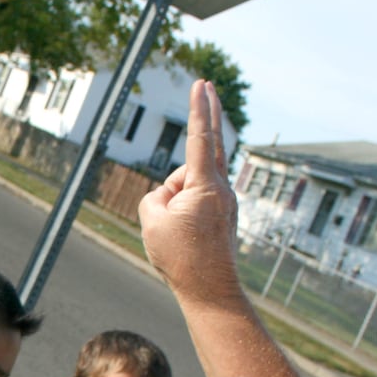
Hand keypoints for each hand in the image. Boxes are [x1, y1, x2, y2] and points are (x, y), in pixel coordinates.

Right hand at [138, 80, 241, 302]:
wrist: (210, 291)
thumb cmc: (180, 257)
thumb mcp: (151, 221)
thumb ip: (155, 194)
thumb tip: (171, 191)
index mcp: (205, 186)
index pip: (200, 138)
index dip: (198, 109)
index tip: (201, 85)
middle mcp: (221, 188)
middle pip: (203, 151)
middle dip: (205, 119)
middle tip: (208, 85)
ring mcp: (225, 201)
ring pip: (191, 183)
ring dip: (175, 196)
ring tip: (174, 232)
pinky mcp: (223, 213)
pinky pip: (196, 198)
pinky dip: (183, 206)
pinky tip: (182, 232)